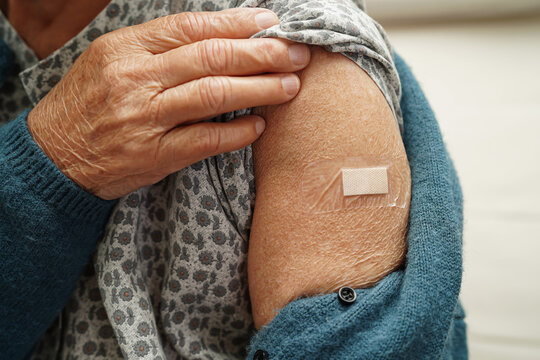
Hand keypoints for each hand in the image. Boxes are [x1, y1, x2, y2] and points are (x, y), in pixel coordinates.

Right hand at [27, 8, 309, 199]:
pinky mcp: (153, 156)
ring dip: (258, 90)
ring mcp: (145, 119)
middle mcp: (136, 80)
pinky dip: (237, 133)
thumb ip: (160, 50)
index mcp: (126, 49)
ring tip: (289, 86)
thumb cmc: (90, 104)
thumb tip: (220, 38)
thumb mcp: (112, 61)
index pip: (192, 28)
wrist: (55, 155)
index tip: (270, 23)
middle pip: (211, 58)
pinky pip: (205, 141)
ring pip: (213, 96)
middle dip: (261, 54)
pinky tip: (259, 126)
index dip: (237, 24)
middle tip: (294, 54)